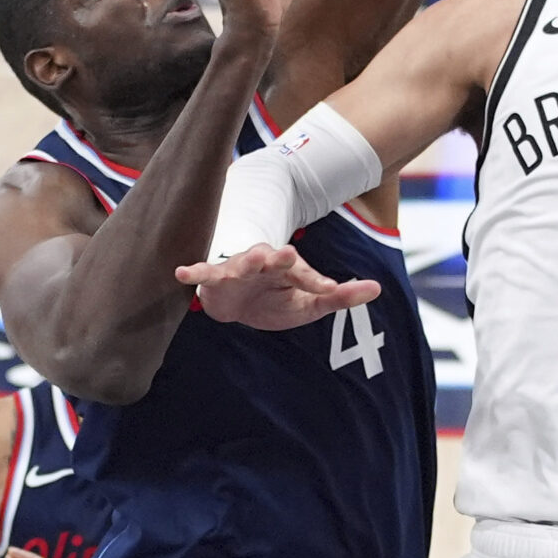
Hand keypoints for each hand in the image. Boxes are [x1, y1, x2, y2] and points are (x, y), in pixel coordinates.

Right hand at [175, 242, 379, 329]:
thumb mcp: (311, 303)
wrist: (240, 303)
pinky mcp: (215, 279)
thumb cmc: (277, 299)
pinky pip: (203, 273)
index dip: (319, 282)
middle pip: (274, 259)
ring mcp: (239, 269)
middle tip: (288, 254)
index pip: (307, 275)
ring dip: (244, 263)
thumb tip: (377, 288)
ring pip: (241, 263)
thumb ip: (340, 296)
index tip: (333, 289)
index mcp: (290, 269)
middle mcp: (266, 263)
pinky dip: (193, 271)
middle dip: (280, 257)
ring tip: (247, 263)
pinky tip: (180, 272)